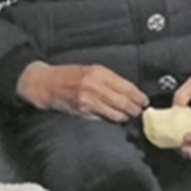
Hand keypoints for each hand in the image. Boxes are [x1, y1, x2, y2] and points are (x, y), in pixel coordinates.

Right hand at [16, 61, 147, 122]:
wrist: (46, 83)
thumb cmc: (69, 76)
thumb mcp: (91, 71)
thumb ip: (108, 80)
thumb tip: (127, 92)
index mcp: (99, 72)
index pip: (126, 86)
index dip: (138, 95)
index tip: (144, 100)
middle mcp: (95, 84)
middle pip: (123, 99)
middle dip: (135, 107)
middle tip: (141, 111)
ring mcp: (88, 98)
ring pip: (114, 110)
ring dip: (125, 115)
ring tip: (131, 116)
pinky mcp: (82, 110)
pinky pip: (102, 116)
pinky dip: (111, 118)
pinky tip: (117, 119)